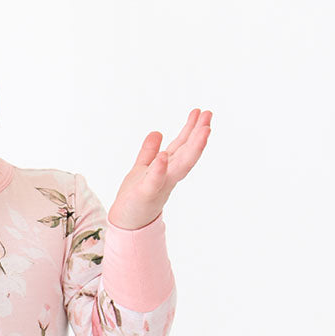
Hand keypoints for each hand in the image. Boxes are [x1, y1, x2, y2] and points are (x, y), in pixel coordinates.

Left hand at [107, 109, 211, 229]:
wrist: (125, 222)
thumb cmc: (134, 198)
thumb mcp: (141, 169)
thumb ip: (149, 153)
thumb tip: (157, 132)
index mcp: (167, 168)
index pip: (181, 146)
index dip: (191, 129)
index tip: (201, 112)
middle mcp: (168, 176)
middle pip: (186, 152)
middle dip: (198, 134)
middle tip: (209, 115)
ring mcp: (160, 185)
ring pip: (180, 165)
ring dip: (192, 148)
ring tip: (202, 129)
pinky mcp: (146, 195)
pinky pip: (154, 181)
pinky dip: (160, 169)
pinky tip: (164, 156)